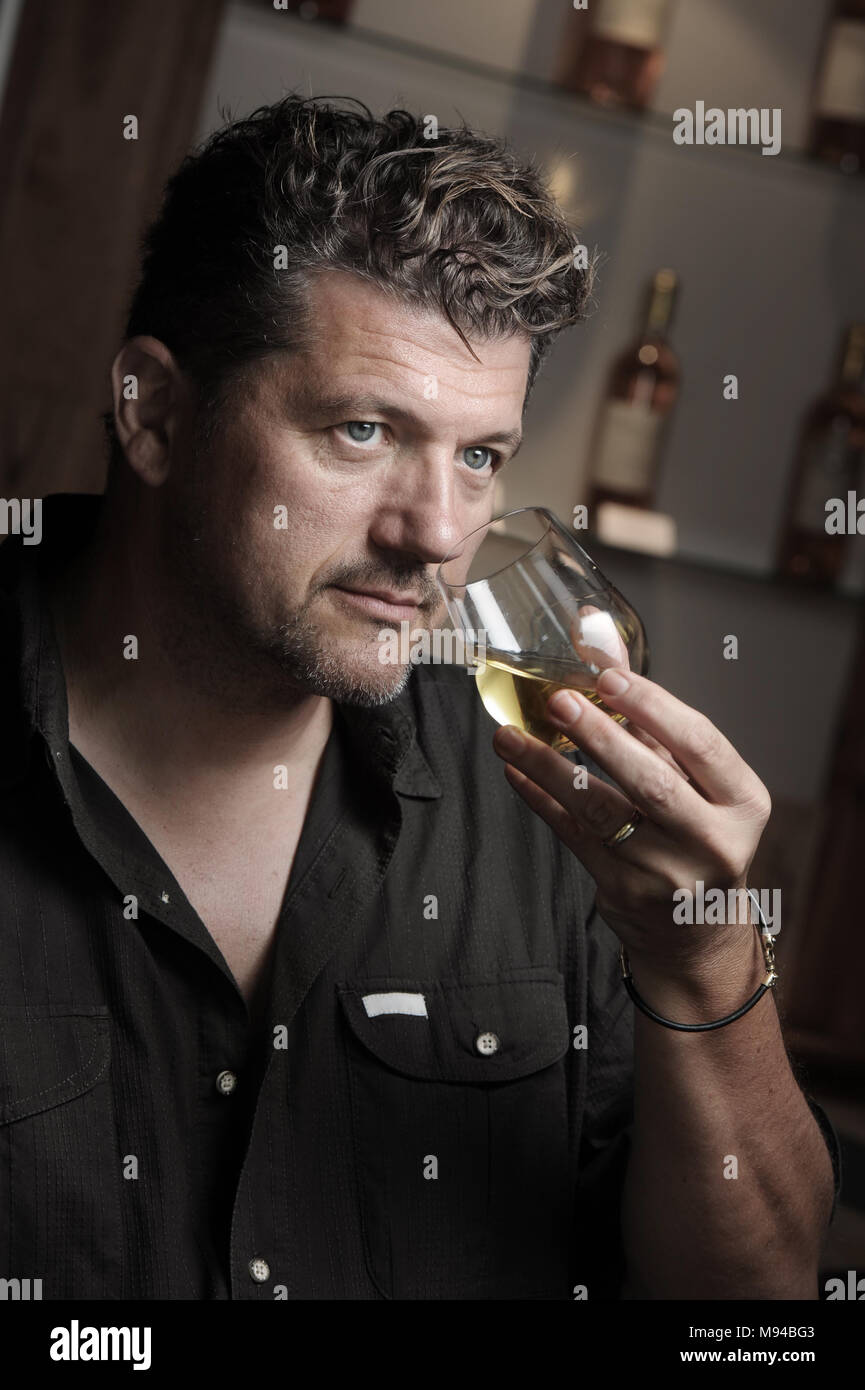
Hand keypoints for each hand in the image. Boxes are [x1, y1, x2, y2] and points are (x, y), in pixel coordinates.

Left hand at [492, 665, 772, 982]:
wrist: (696, 932)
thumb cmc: (693, 832)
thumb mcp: (692, 779)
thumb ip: (650, 717)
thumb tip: (601, 645)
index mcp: (743, 802)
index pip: (699, 743)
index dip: (652, 706)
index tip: (607, 678)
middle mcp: (713, 841)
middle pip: (650, 781)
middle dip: (599, 736)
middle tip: (556, 700)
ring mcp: (667, 873)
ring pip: (601, 812)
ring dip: (549, 768)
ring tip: (509, 736)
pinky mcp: (624, 893)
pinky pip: (573, 838)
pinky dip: (541, 801)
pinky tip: (516, 772)